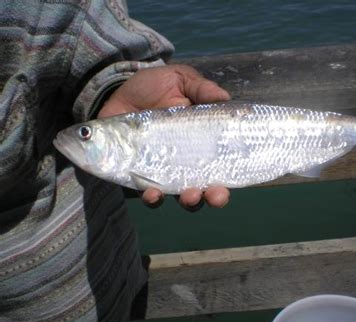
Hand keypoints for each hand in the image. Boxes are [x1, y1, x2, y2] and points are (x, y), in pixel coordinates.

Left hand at [98, 64, 230, 209]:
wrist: (116, 91)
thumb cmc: (153, 87)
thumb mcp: (180, 80)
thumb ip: (201, 88)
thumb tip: (225, 97)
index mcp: (202, 143)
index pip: (221, 166)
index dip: (229, 179)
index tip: (232, 184)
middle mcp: (186, 163)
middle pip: (205, 188)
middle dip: (213, 196)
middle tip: (215, 195)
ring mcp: (162, 171)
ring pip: (179, 196)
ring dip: (188, 201)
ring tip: (189, 196)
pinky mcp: (139, 175)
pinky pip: (148, 193)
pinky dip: (153, 197)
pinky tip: (153, 193)